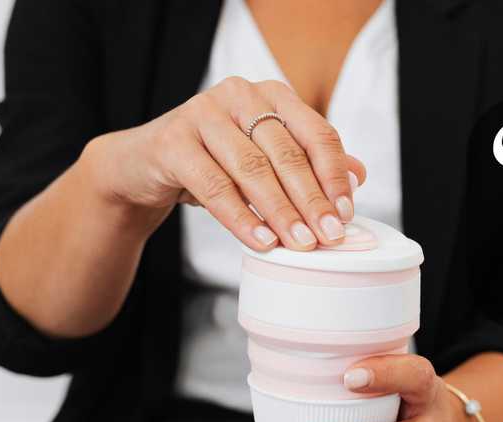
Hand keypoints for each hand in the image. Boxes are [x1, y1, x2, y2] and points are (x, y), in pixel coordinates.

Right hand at [81, 76, 364, 249]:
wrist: (142, 166)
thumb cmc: (213, 163)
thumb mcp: (264, 161)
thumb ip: (309, 163)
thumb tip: (359, 175)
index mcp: (271, 95)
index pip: (317, 133)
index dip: (334, 176)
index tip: (346, 214)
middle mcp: (239, 95)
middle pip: (287, 153)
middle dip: (312, 200)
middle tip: (329, 237)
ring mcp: (202, 113)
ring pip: (252, 169)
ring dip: (280, 212)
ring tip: (301, 245)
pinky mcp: (172, 141)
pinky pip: (214, 186)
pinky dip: (241, 218)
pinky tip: (262, 242)